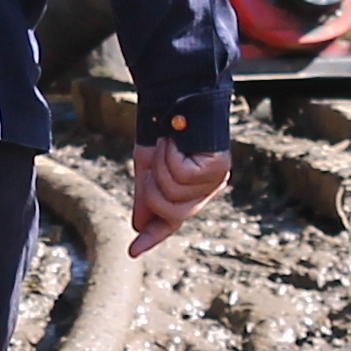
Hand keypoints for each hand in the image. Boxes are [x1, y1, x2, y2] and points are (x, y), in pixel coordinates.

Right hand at [129, 139, 229, 255]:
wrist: (175, 98)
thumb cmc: (162, 130)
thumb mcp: (148, 168)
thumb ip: (146, 198)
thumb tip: (138, 226)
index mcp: (190, 192)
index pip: (171, 221)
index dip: (152, 236)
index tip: (132, 252)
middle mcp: (206, 190)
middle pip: (172, 213)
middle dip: (152, 192)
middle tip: (151, 166)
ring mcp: (215, 181)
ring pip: (174, 194)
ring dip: (161, 168)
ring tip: (167, 145)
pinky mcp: (219, 168)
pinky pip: (182, 175)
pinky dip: (170, 156)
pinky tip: (174, 140)